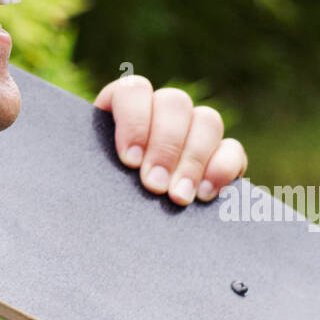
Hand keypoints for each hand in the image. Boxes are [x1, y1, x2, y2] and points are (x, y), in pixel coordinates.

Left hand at [93, 75, 246, 206]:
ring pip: (207, 120)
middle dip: (165, 145)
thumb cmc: (97, 200)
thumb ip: (91, 172)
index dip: (134, 120)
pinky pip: (232, 149)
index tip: (129, 160)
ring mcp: (195, 131)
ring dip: (193, 159)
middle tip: (154, 185)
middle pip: (175, 103)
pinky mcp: (221, 156)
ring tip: (178, 197)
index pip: (134, 90)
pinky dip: (222, 169)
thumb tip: (91, 177)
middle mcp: (161, 112)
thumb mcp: (87, 182)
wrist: (119, 230)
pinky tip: (206, 194)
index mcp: (124, 107)